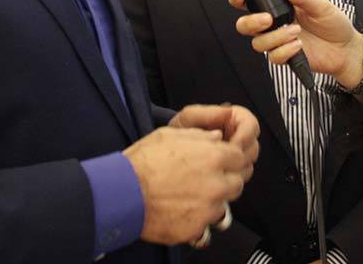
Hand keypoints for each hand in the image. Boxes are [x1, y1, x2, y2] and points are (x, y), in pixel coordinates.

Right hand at [124, 126, 249, 244]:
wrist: (122, 193)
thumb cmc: (142, 163)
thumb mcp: (170, 135)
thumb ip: (200, 135)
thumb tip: (217, 137)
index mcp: (213, 157)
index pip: (240, 158)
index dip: (230, 158)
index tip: (221, 161)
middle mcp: (216, 184)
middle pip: (237, 182)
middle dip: (225, 179)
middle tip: (205, 178)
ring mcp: (207, 208)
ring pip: (224, 204)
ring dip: (212, 199)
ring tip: (189, 194)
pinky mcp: (196, 228)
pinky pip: (206, 223)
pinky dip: (197, 217)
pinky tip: (180, 208)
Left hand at [169, 104, 259, 181]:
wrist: (166, 154)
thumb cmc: (177, 132)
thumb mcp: (188, 119)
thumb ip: (207, 113)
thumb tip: (229, 110)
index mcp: (232, 120)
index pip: (251, 126)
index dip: (245, 136)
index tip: (233, 145)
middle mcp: (237, 137)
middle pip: (253, 147)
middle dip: (241, 155)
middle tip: (224, 161)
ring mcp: (234, 156)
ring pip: (248, 164)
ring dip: (236, 169)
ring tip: (217, 170)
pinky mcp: (230, 172)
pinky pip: (238, 177)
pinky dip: (230, 179)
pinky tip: (215, 178)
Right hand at [231, 0, 362, 89]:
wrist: (346, 48)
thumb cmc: (334, 24)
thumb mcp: (319, 5)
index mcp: (280, 8)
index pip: (252, 2)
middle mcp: (275, 25)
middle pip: (245, 26)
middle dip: (250, 22)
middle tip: (267, 19)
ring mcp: (279, 42)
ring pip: (258, 43)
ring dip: (275, 37)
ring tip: (295, 32)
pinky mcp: (285, 57)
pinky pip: (273, 57)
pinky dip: (284, 51)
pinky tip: (298, 45)